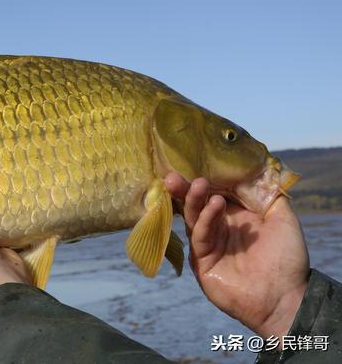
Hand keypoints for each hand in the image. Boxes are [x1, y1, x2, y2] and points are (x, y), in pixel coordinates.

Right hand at [165, 173, 309, 340]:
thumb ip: (267, 194)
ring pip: (193, 218)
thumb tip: (253, 171)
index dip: (204, 180)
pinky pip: (199, 236)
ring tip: (198, 184)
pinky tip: (215, 206)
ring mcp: (208, 245)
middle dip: (185, 189)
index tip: (194, 164)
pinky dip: (205, 220)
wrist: (285, 297)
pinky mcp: (201, 261)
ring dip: (194, 200)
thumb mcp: (282, 217)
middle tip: (175, 176)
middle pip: (195, 205)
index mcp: (234, 217)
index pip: (212, 194)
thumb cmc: (287, 258)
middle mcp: (218, 228)